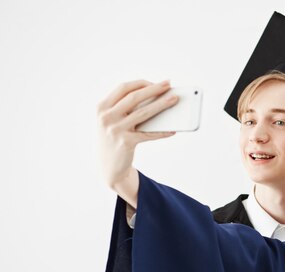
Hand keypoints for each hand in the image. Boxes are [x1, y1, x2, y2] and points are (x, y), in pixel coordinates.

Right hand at [97, 80, 177, 206]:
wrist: (107, 168)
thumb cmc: (114, 139)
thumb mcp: (113, 121)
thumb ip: (127, 109)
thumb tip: (156, 98)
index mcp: (101, 107)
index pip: (123, 88)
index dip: (141, 83)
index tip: (156, 82)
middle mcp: (106, 116)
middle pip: (134, 97)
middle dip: (154, 89)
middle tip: (169, 84)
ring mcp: (115, 129)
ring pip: (144, 112)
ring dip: (162, 104)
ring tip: (174, 99)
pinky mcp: (125, 142)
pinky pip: (149, 133)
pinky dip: (162, 131)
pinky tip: (173, 129)